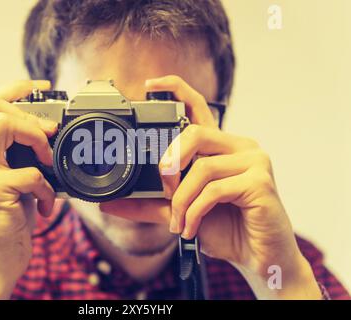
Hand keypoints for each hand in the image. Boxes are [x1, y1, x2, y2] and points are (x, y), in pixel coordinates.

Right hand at [0, 80, 56, 298]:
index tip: (41, 87)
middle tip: (47, 136)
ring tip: (48, 166)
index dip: (14, 88)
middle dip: (27, 114)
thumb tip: (45, 129)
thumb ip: (14, 154)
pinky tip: (47, 205)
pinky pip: (31, 172)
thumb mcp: (5, 180)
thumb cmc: (3, 220)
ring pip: (5, 124)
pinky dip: (48, 188)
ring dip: (38, 142)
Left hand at [101, 75, 320, 298]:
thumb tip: (108, 203)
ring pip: (201, 167)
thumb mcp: (180, 211)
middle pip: (195, 133)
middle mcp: (240, 146)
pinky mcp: (260, 182)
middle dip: (171, 162)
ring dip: (181, 201)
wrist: (257, 258)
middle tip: (166, 190)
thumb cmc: (224, 228)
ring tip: (179, 223)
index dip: (177, 90)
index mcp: (221, 147)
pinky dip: (195, 212)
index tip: (150, 84)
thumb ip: (148, 204)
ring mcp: (254, 161)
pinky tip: (193, 228)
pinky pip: (214, 190)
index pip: (199, 108)